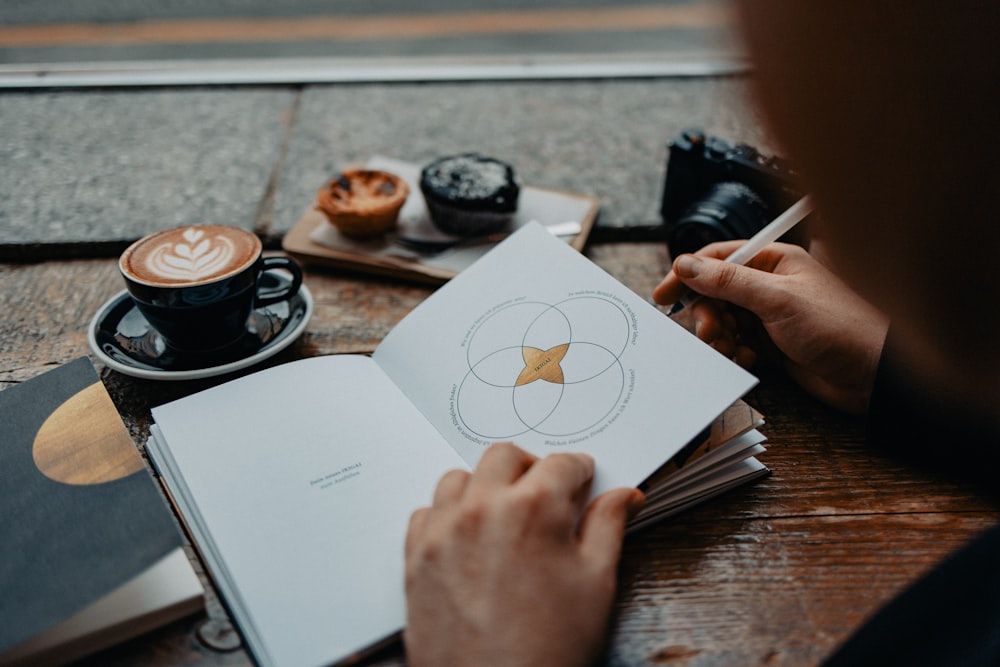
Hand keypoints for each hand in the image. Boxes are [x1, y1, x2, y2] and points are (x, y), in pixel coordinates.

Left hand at [404, 442, 644, 666]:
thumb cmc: (550, 648)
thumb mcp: (596, 585)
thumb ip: (608, 527)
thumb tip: (625, 495)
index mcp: (533, 509)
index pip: (560, 463)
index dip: (578, 470)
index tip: (582, 479)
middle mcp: (482, 510)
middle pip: (504, 456)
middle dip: (530, 467)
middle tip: (546, 493)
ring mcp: (443, 532)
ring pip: (459, 478)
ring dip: (484, 486)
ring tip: (504, 515)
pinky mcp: (416, 558)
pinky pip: (426, 514)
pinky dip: (447, 516)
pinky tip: (468, 539)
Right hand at [653, 241, 888, 414]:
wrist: (873, 374)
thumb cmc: (839, 326)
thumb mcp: (778, 299)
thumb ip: (729, 282)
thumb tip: (687, 264)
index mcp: (774, 262)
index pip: (718, 259)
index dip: (688, 275)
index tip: (665, 295)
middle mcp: (771, 286)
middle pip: (716, 293)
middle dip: (707, 314)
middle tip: (708, 332)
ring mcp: (771, 316)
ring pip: (724, 321)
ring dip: (719, 336)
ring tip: (730, 349)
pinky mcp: (774, 344)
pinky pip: (737, 344)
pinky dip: (734, 352)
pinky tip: (747, 359)